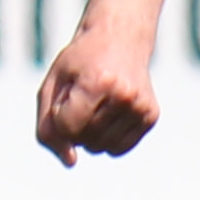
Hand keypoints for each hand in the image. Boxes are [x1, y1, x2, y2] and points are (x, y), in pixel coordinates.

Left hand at [34, 27, 161, 165]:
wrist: (121, 37)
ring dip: (89, 133)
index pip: (67, 128)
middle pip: (84, 139)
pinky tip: (109, 112)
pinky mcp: (151, 116)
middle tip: (83, 94)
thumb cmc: (81, 62)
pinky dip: (106, 138)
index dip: (59, 115)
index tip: (67, 93)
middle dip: (74, 124)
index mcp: (98, 82)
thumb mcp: (53, 85)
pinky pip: (118, 148)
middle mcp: (124, 96)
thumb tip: (70, 162)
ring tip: (96, 102)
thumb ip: (48, 126)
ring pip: (100, 147)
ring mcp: (141, 107)